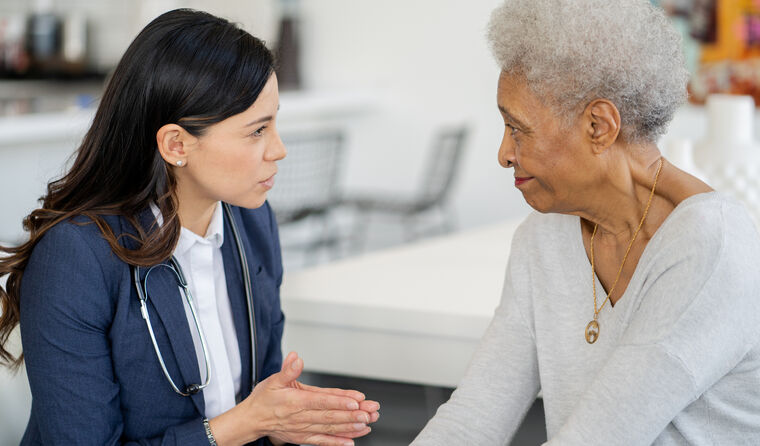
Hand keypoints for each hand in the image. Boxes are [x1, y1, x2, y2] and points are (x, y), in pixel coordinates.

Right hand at [209, 352, 378, 445]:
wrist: (251, 420)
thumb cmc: (264, 399)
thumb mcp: (273, 380)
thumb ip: (288, 370)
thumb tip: (297, 358)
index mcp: (296, 400)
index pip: (322, 400)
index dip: (339, 401)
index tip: (356, 401)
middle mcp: (301, 416)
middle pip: (330, 416)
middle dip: (352, 415)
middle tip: (369, 412)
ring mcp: (303, 429)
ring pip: (330, 429)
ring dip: (349, 427)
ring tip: (366, 424)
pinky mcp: (303, 437)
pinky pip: (322, 441)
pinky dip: (337, 442)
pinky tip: (351, 441)